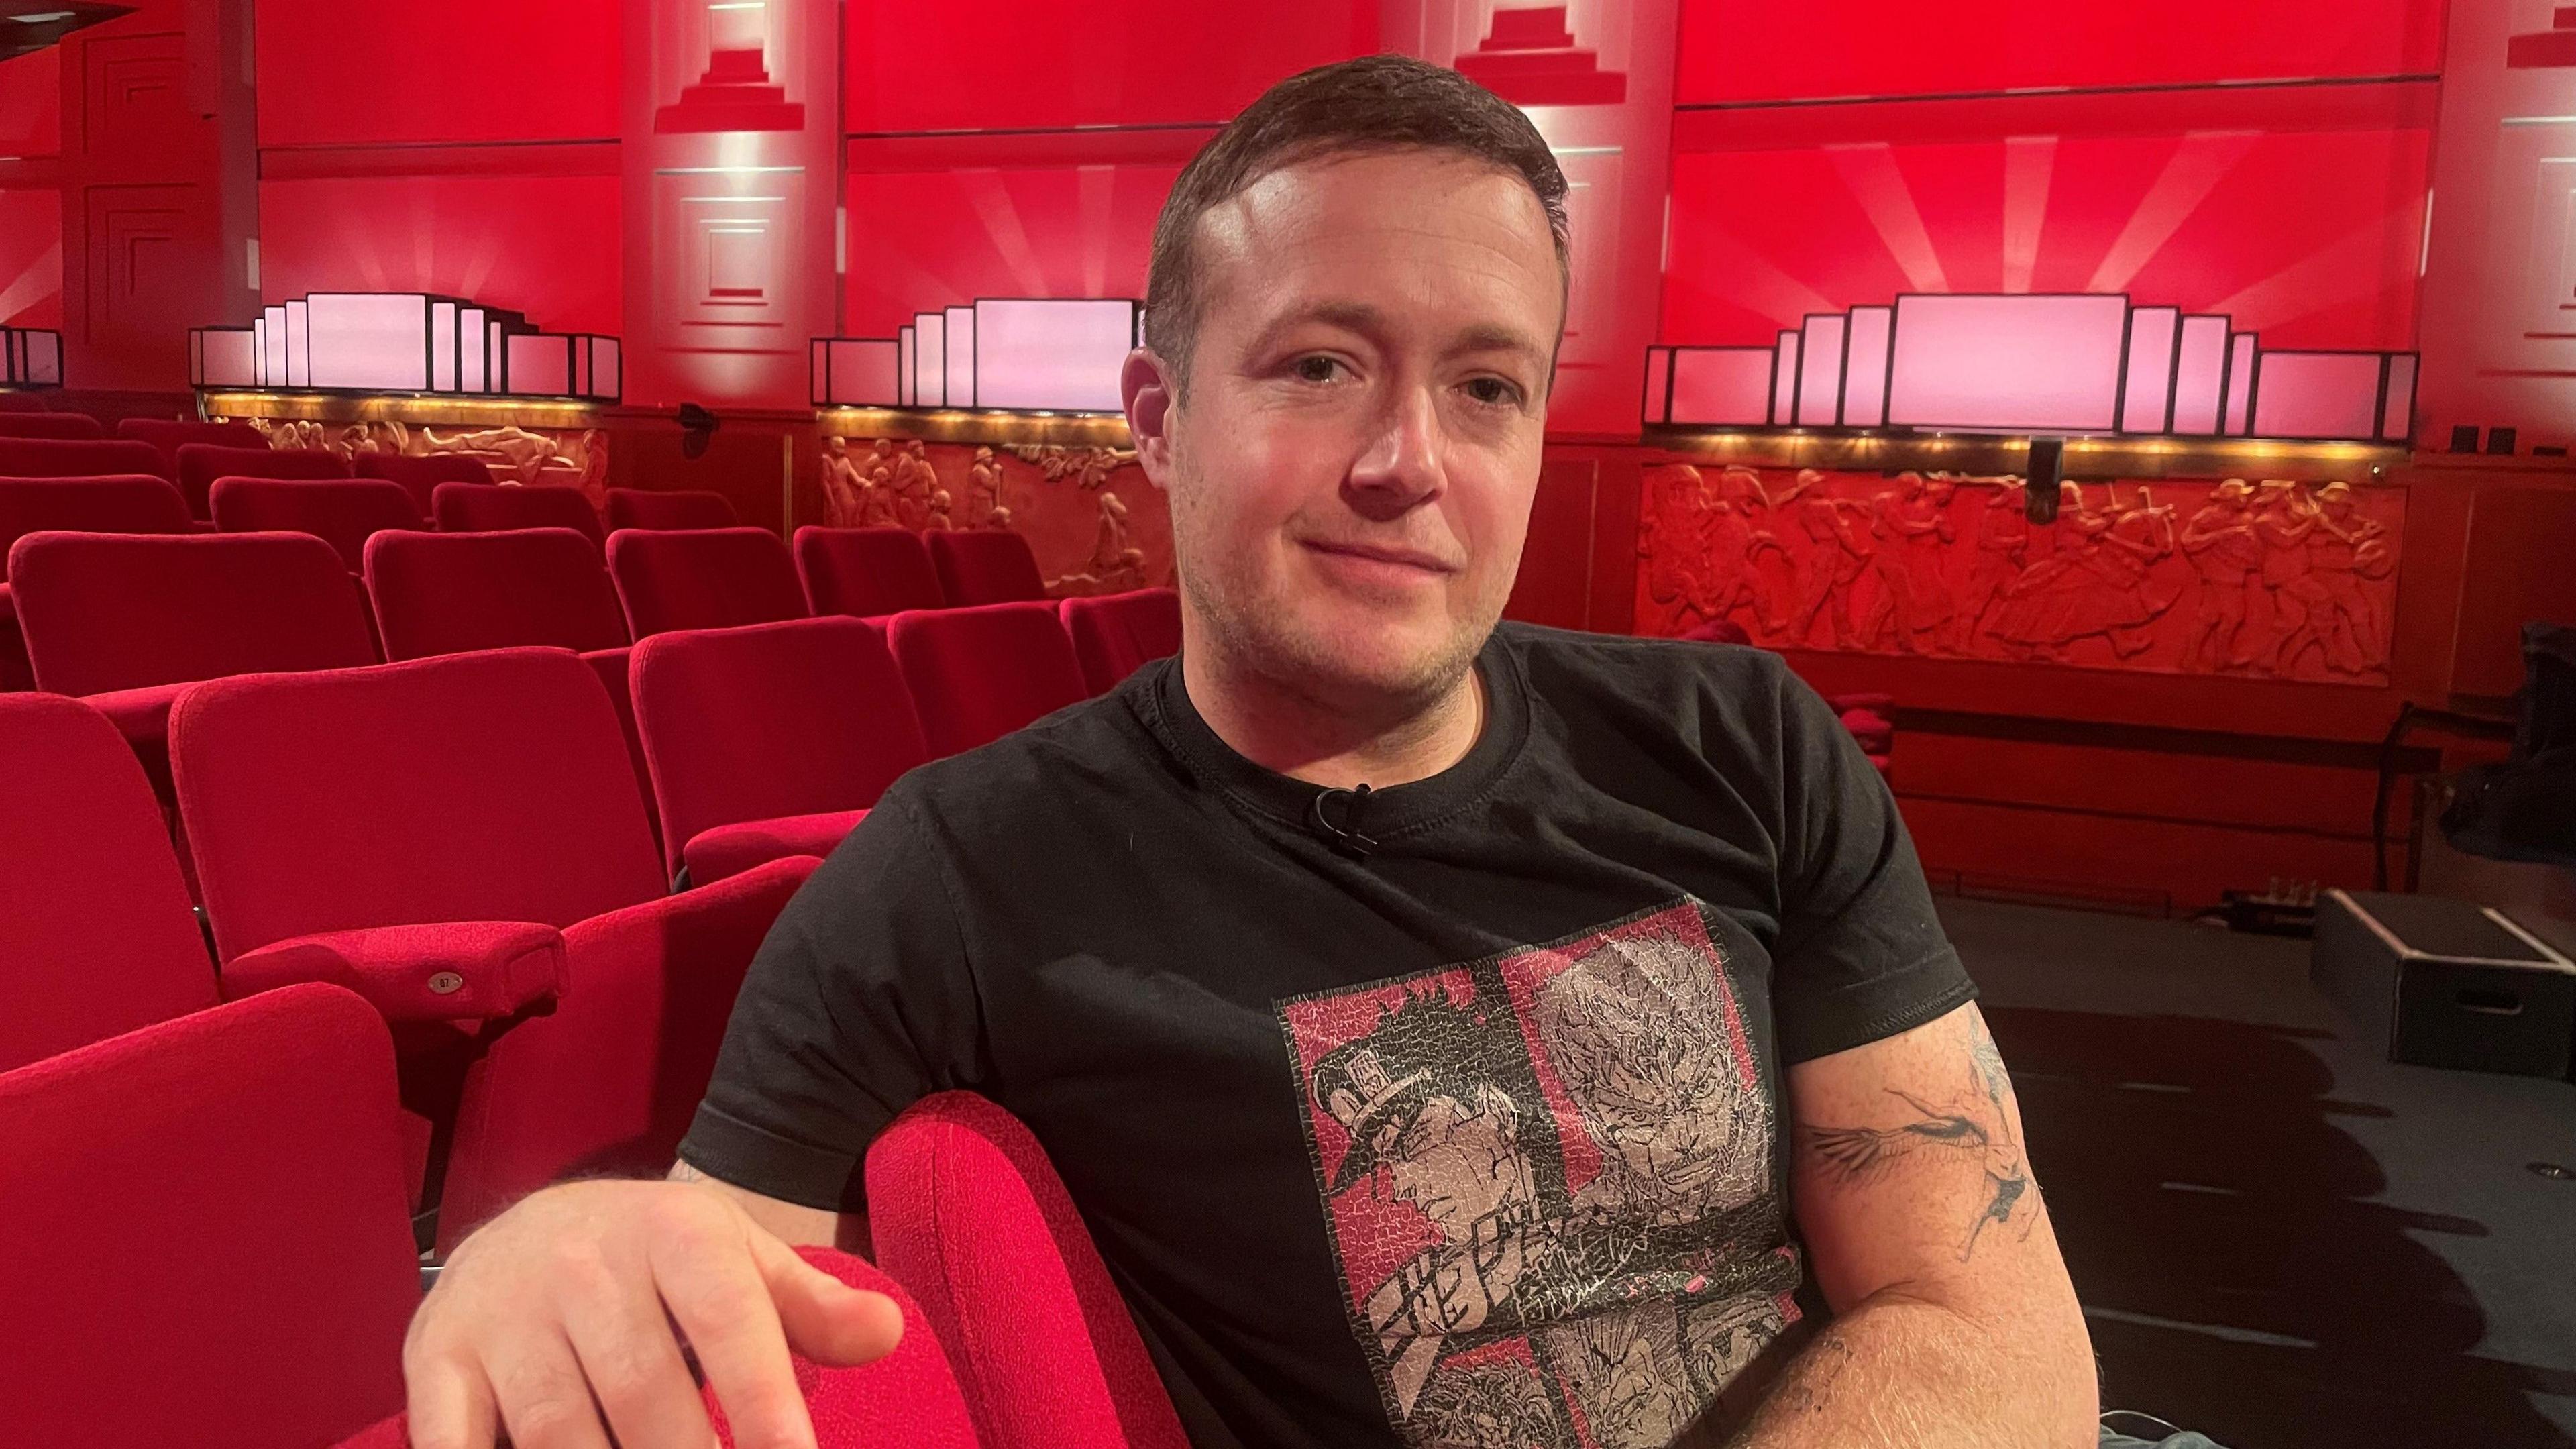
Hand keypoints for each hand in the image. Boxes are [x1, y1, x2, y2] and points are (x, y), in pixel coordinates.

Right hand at [403, 1179, 903, 1448]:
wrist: (523, 1224)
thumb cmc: (656, 1263)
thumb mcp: (739, 1262)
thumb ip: (810, 1307)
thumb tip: (886, 1333)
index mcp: (673, 1233)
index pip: (729, 1323)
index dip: (764, 1400)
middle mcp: (583, 1265)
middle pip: (643, 1390)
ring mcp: (503, 1315)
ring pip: (557, 1428)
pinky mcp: (435, 1358)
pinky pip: (456, 1438)